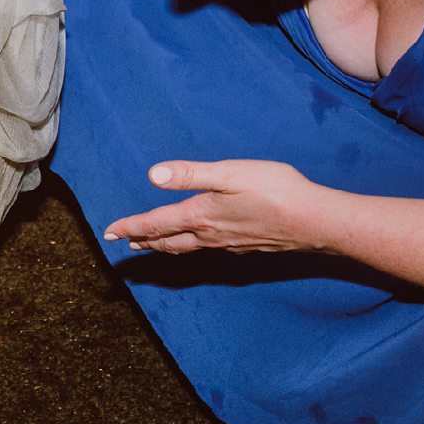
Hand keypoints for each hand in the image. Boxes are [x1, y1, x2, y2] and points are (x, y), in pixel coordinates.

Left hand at [105, 159, 330, 254]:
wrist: (314, 221)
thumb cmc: (275, 190)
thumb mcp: (230, 174)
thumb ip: (191, 174)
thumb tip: (153, 175)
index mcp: (201, 215)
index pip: (155, 224)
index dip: (130, 226)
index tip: (109, 232)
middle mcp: (209, 235)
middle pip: (167, 241)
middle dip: (143, 241)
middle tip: (125, 243)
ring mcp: (228, 244)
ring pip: (186, 248)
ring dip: (164, 246)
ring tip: (152, 245)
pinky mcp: (245, 247)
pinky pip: (207, 250)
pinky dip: (190, 248)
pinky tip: (198, 244)